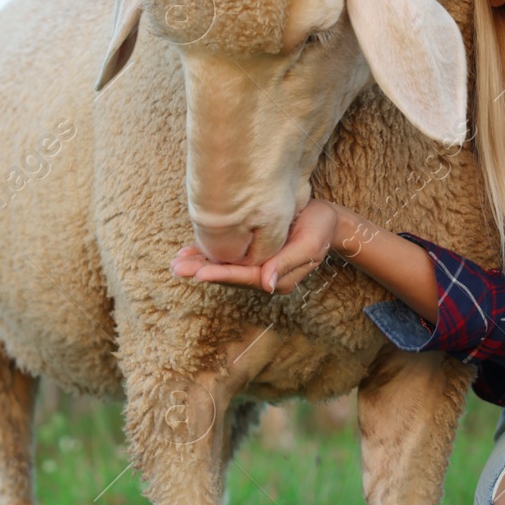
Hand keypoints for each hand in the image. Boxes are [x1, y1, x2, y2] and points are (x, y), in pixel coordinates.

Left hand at [170, 199, 341, 294]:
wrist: (328, 220)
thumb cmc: (320, 228)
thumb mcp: (309, 245)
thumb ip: (287, 264)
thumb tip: (267, 284)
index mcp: (277, 277)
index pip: (245, 277)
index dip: (221, 274)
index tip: (199, 274)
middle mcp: (265, 275)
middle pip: (229, 275)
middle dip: (202, 271)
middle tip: (176, 268)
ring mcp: (259, 266)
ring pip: (225, 267)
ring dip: (200, 264)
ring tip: (177, 262)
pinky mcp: (254, 253)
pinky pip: (228, 257)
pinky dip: (209, 255)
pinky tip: (191, 253)